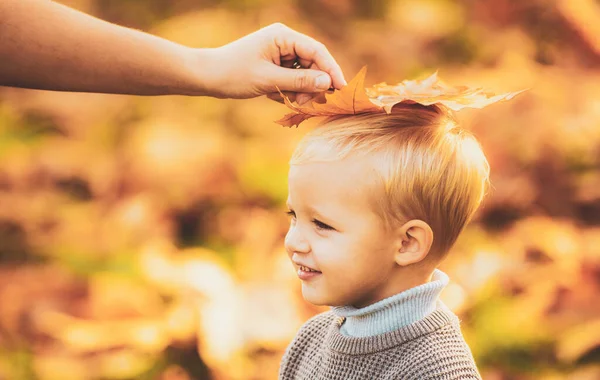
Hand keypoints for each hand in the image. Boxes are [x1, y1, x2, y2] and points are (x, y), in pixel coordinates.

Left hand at [204, 23, 346, 102]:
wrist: (207, 77)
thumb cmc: (234, 74)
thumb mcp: (269, 80)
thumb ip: (300, 80)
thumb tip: (327, 82)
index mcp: (283, 36)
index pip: (317, 51)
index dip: (331, 70)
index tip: (341, 89)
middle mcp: (284, 41)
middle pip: (312, 64)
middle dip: (311, 85)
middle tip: (305, 103)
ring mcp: (279, 52)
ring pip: (303, 74)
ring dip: (299, 90)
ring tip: (285, 100)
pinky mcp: (274, 64)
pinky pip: (292, 78)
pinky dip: (288, 90)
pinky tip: (274, 96)